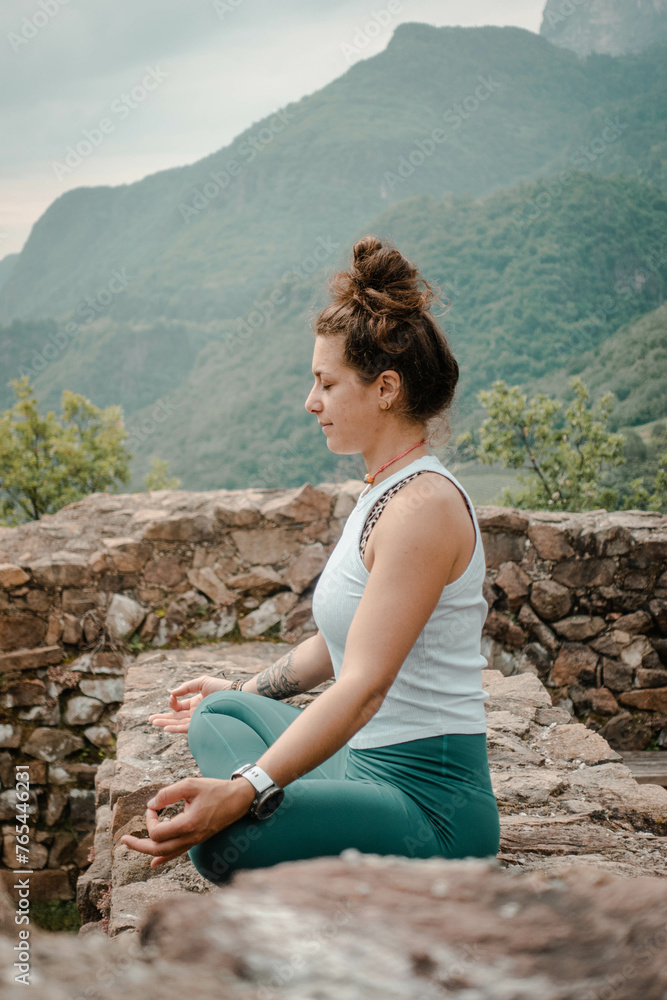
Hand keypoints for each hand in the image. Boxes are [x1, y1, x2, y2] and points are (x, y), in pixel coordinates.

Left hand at [119, 776, 255, 867]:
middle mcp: (190, 838)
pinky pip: (177, 854)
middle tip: (123, 840)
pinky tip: (153, 863)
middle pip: (157, 850)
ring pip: (166, 854)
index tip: (155, 805)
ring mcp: (194, 841)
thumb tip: (151, 804)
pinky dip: (163, 858)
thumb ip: (169, 793)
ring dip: (147, 850)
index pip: (157, 832)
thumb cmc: (215, 789)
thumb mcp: (191, 784)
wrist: (238, 800)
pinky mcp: (197, 840)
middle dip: (138, 845)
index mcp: (188, 825)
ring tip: (132, 845)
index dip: (150, 819)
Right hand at [148, 674, 235, 732]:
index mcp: (196, 704)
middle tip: (150, 720)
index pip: (179, 707)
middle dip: (163, 718)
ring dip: (166, 723)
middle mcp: (196, 713)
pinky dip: (175, 728)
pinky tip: (166, 728)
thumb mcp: (202, 682)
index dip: (172, 703)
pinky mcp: (202, 725)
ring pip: (178, 724)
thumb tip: (172, 693)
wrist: (236, 695)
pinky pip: (186, 728)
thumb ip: (186, 687)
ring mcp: (199, 720)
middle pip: (176, 718)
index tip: (171, 697)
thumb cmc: (222, 687)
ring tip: (154, 723)